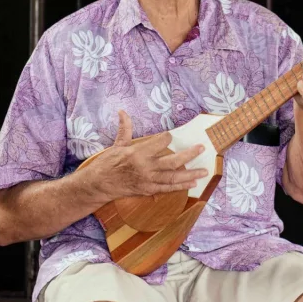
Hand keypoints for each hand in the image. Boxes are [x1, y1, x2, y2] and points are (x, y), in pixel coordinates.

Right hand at [88, 111, 206, 199]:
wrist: (98, 185)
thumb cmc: (107, 163)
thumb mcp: (117, 145)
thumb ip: (124, 128)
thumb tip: (122, 111)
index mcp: (137, 153)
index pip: (160, 142)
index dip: (166, 138)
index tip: (170, 136)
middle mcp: (145, 167)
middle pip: (172, 161)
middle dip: (189, 155)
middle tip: (201, 148)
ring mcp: (148, 181)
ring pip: (173, 177)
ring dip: (190, 174)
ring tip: (204, 171)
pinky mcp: (148, 190)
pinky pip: (167, 188)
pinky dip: (180, 186)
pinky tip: (193, 183)